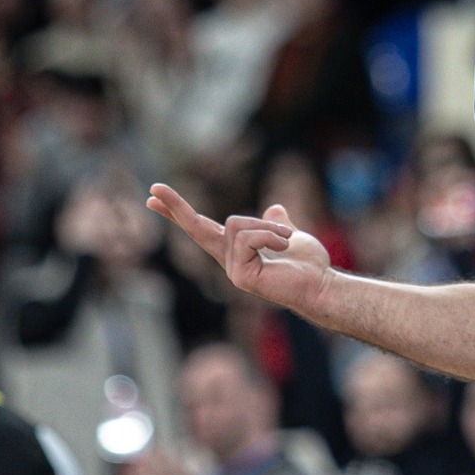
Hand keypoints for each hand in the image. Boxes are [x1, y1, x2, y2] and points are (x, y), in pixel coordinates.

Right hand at [147, 185, 332, 316]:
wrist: (322, 286)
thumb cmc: (309, 266)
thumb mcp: (290, 235)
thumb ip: (277, 224)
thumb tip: (275, 209)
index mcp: (236, 251)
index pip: (201, 229)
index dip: (178, 212)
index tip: (153, 199)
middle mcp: (229, 261)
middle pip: (196, 228)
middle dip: (175, 207)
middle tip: (152, 188)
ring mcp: (232, 271)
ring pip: (236, 224)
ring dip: (267, 227)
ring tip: (286, 241)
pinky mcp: (241, 277)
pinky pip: (248, 238)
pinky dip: (270, 236)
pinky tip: (283, 248)